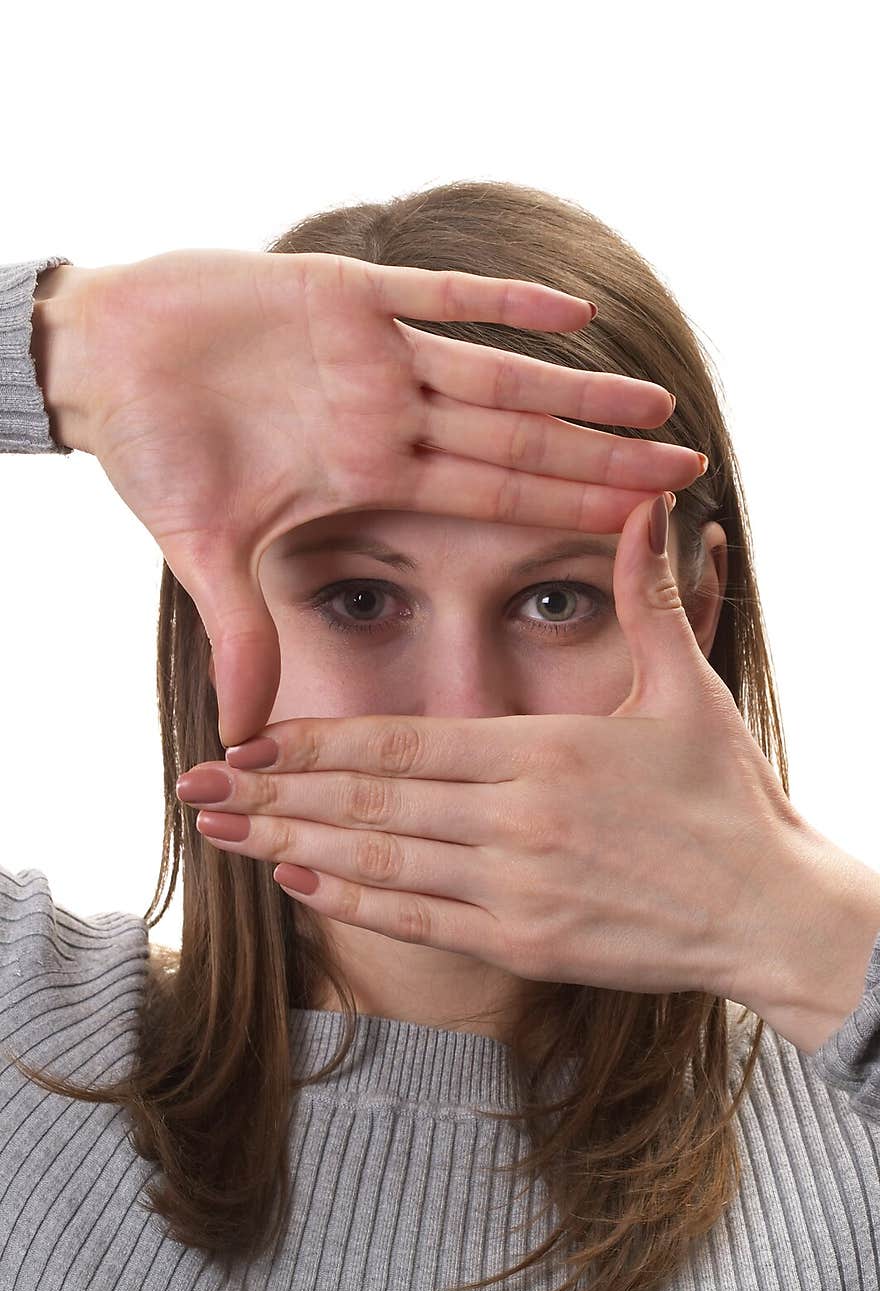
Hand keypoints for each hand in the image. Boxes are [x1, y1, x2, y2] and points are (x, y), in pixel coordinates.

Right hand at [33, 251, 704, 747]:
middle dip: (598, 456)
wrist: (105, 364)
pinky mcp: (342, 289)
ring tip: (655, 401)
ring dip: (574, 389)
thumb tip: (243, 736)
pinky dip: (500, 300)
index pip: (487, 499)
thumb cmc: (153, 453)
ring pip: (498, 373)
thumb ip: (241, 631)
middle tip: (688, 468)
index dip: (562, 511)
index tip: (638, 531)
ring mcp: (374, 353)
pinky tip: (574, 312)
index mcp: (369, 475)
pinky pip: (437, 292)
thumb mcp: (205, 551)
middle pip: (516, 441)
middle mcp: (387, 417)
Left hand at [177, 491, 810, 1010]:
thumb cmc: (728, 795)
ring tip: (220, 834)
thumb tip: (650, 505)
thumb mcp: (689, 687)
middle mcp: (517, 820)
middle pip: (369, 803)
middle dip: (270, 794)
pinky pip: (418, 920)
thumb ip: (649, 597)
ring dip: (288, 845)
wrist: (770, 909)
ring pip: (378, 862)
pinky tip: (297, 882)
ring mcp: (517, 889)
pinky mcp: (526, 944)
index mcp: (543, 751)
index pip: (401, 743)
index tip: (246, 736)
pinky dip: (351, 901)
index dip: (314, 743)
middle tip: (192, 788)